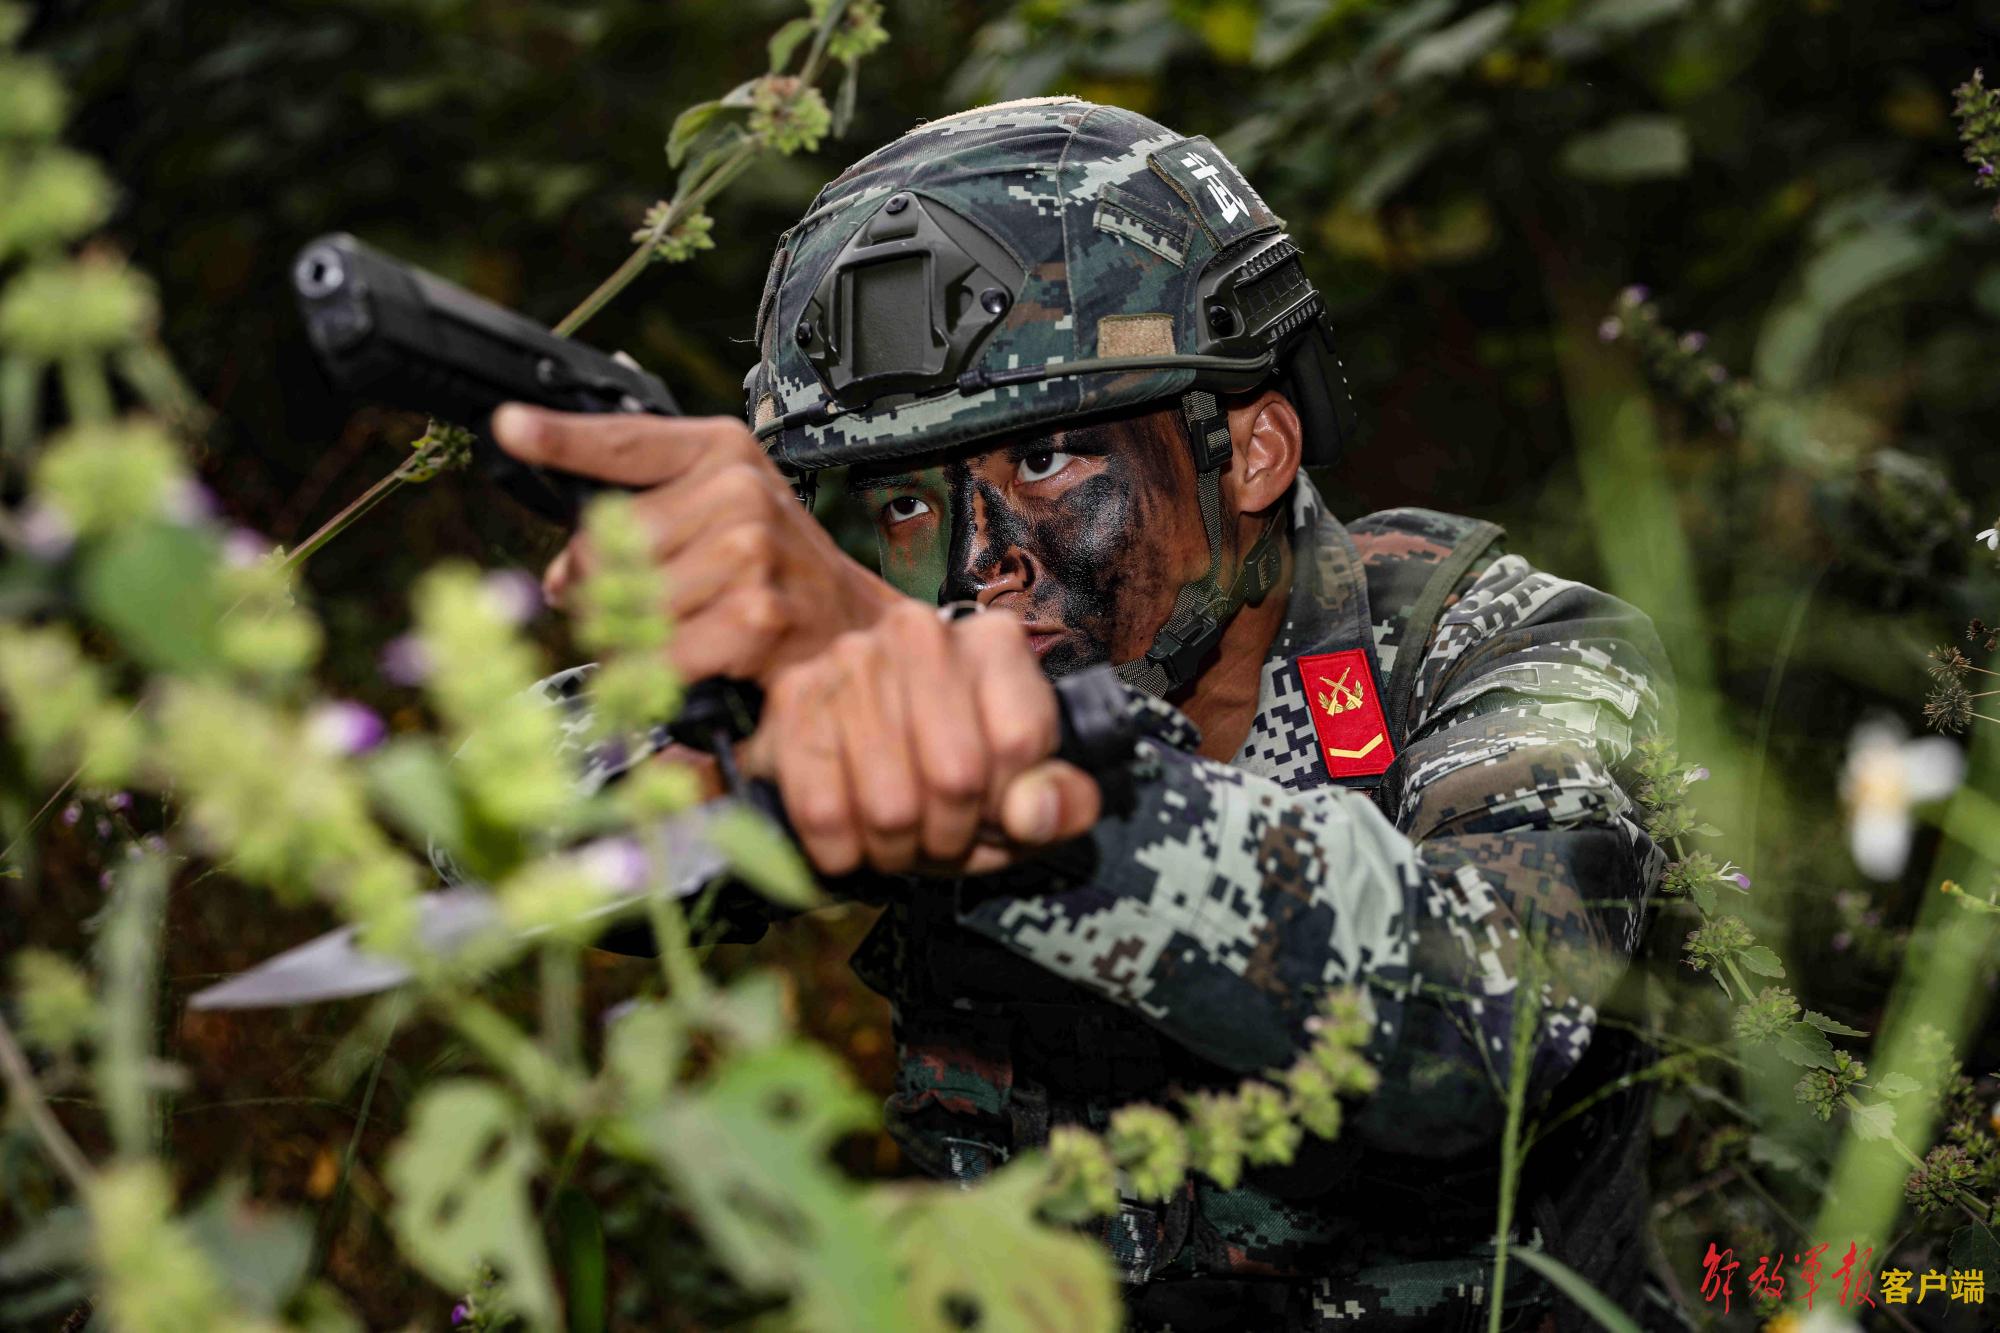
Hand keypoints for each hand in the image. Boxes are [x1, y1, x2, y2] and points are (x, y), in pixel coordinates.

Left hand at [490, 404, 899, 682]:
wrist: (848, 617)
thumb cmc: (774, 565)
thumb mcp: (713, 514)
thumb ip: (639, 523)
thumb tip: (566, 577)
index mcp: (719, 452)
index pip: (626, 442)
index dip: (562, 439)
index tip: (510, 427)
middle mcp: (737, 489)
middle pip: (609, 542)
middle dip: (600, 586)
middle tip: (626, 604)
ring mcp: (750, 549)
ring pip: (632, 602)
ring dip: (633, 635)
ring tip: (672, 633)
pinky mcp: (755, 612)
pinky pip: (664, 650)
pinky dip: (663, 669)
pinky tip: (693, 660)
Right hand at [740, 601, 1101, 876]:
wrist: (858, 744)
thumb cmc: (954, 769)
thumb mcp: (1026, 790)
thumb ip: (1058, 803)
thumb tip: (1033, 814)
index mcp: (994, 643)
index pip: (1019, 742)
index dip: (1009, 806)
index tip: (993, 813)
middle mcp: (921, 633)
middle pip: (955, 776)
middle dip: (951, 835)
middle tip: (941, 837)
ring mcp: (850, 660)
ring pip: (889, 805)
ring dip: (896, 850)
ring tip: (899, 837)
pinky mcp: (791, 700)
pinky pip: (822, 812)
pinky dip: (841, 851)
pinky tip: (853, 838)